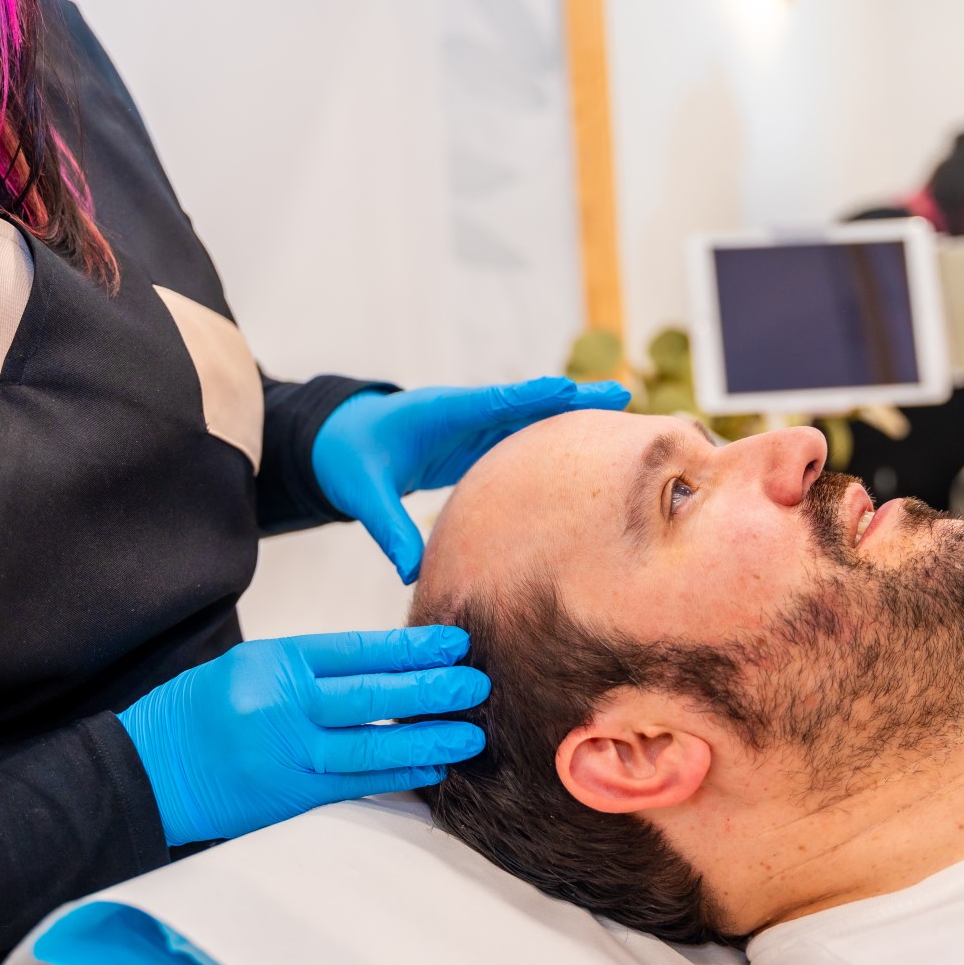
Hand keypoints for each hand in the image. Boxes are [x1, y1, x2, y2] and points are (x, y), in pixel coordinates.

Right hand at [117, 627, 487, 844]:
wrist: (149, 770)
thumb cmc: (200, 712)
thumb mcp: (248, 667)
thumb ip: (309, 669)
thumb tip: (385, 669)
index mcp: (274, 663)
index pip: (358, 650)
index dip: (412, 647)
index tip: (454, 643)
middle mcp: (283, 706)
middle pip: (372, 696)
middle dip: (431, 690)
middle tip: (477, 686)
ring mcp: (287, 754)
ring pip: (371, 746)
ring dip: (427, 741)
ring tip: (469, 734)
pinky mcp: (290, 795)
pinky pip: (354, 784)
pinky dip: (395, 777)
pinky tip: (430, 771)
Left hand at [313, 376, 629, 581]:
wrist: (341, 440)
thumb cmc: (350, 458)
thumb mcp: (362, 493)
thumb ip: (388, 529)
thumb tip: (410, 574)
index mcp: (441, 412)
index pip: (495, 402)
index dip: (534, 397)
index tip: (572, 390)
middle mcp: (467, 413)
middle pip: (530, 403)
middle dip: (574, 398)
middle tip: (622, 394)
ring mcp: (477, 426)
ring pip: (533, 420)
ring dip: (573, 420)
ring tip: (622, 423)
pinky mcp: (479, 443)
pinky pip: (523, 440)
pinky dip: (556, 443)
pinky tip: (589, 457)